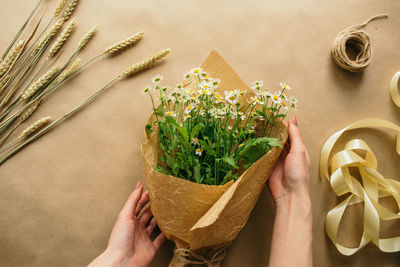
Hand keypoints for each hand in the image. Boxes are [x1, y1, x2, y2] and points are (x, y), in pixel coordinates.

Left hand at [89, 181, 165, 266]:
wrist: (122, 262)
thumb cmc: (119, 240)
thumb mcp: (125, 216)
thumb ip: (133, 201)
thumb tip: (138, 186)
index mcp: (129, 220)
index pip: (138, 205)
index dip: (144, 197)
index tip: (153, 189)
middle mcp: (137, 228)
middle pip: (147, 214)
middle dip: (154, 205)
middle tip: (162, 197)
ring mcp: (144, 238)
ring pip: (154, 225)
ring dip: (160, 218)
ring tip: (167, 209)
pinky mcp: (151, 248)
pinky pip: (160, 240)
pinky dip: (165, 234)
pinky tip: (169, 228)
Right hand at [268, 118, 312, 266]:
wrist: (288, 194)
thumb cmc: (298, 174)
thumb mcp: (299, 151)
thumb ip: (295, 136)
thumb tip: (293, 120)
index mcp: (297, 149)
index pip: (289, 133)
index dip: (282, 124)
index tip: (273, 116)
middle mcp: (286, 153)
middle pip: (278, 138)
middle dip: (272, 130)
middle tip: (262, 120)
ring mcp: (276, 160)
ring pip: (270, 145)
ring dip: (265, 138)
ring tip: (256, 128)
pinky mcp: (267, 166)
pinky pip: (262, 155)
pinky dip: (259, 148)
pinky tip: (254, 142)